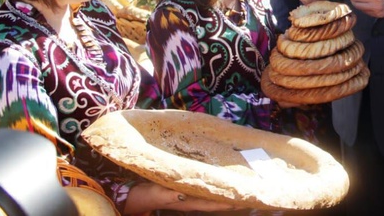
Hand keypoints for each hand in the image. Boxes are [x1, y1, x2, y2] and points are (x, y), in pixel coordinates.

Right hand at [125, 182, 241, 212]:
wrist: (135, 197)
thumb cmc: (146, 195)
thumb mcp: (156, 193)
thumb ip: (169, 195)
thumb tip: (182, 195)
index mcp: (186, 202)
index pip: (211, 203)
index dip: (227, 202)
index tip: (242, 200)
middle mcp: (190, 200)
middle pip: (215, 201)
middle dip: (231, 198)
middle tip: (248, 192)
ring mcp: (187, 196)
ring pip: (210, 195)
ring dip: (223, 192)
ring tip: (238, 186)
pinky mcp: (183, 189)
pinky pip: (202, 188)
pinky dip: (212, 185)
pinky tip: (218, 179)